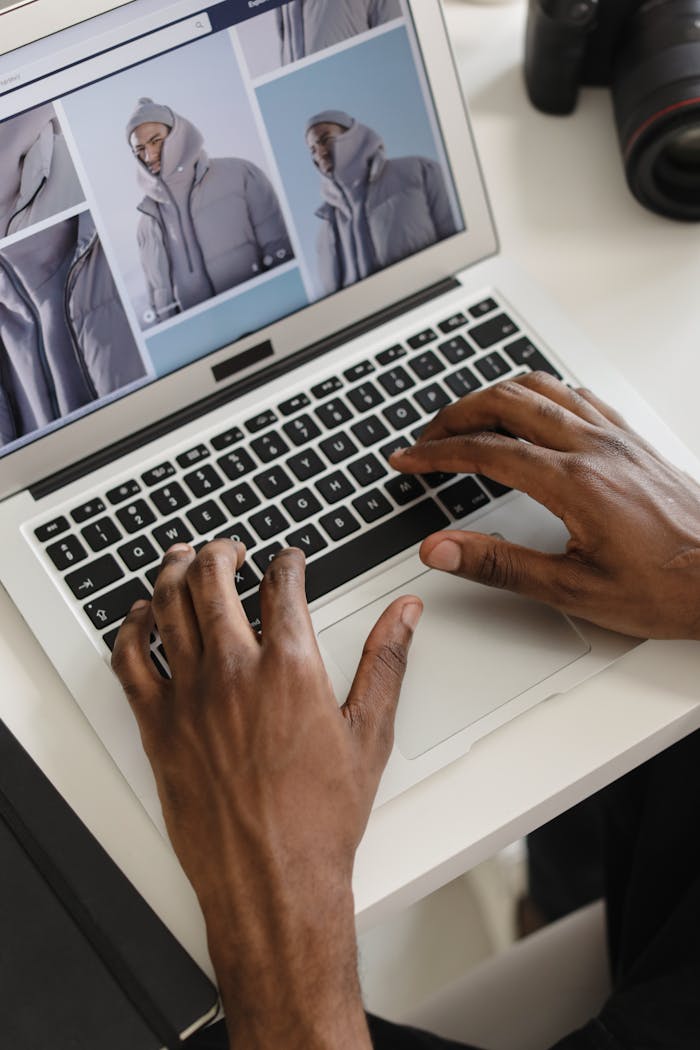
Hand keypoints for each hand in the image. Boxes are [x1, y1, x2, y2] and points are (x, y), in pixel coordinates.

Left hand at [112, 541, 421, 1048]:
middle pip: (213, 578)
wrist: (272, 880)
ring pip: (166, 604)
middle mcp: (234, 670)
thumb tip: (404, 613)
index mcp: (290, 666)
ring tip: (183, 560)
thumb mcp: (369, 733)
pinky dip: (130, 627)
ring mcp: (189, 695)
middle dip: (222, 551)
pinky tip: (140, 617)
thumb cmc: (320, 818)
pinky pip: (129, 658)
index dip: (286, 561)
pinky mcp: (157, 724)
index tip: (287, 559)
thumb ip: (386, 661)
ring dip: (173, 571)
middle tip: (229, 548)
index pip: (282, 584)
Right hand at [390, 373, 699, 639]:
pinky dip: (537, 393)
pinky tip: (529, 413)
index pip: (485, 451)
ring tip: (465, 419)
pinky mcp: (631, 439)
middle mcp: (594, 447)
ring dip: (492, 395)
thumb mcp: (574, 591)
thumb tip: (441, 549)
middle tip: (426, 439)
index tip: (408, 460)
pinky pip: (575, 393)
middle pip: (505, 402)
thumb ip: (499, 565)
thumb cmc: (669, 588)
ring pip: (539, 387)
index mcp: (575, 483)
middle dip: (454, 414)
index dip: (436, 453)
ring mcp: (615, 437)